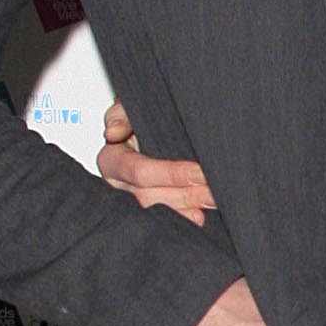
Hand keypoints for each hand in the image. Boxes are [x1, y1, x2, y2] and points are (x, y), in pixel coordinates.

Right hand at [98, 98, 215, 224]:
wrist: (145, 125)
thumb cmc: (137, 117)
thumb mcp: (129, 108)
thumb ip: (122, 114)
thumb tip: (112, 131)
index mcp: (111, 161)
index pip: (141, 173)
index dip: (172, 174)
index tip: (199, 172)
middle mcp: (118, 185)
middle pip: (151, 197)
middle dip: (186, 195)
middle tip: (214, 191)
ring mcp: (131, 200)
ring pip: (159, 211)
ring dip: (189, 206)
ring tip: (214, 201)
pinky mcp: (148, 207)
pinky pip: (165, 217)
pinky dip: (184, 216)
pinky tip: (200, 216)